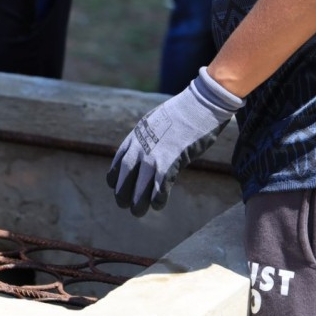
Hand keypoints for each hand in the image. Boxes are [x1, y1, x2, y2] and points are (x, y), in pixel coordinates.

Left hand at [107, 68, 243, 216]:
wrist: (201, 103)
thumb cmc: (185, 111)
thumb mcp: (158, 121)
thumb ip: (151, 136)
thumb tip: (153, 146)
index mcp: (136, 135)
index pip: (119, 160)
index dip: (115, 176)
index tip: (113, 185)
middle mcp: (141, 146)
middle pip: (125, 175)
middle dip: (122, 192)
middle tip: (123, 205)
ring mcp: (154, 154)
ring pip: (140, 184)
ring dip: (138, 201)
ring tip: (137, 212)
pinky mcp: (171, 160)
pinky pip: (160, 185)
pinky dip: (158, 197)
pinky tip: (158, 205)